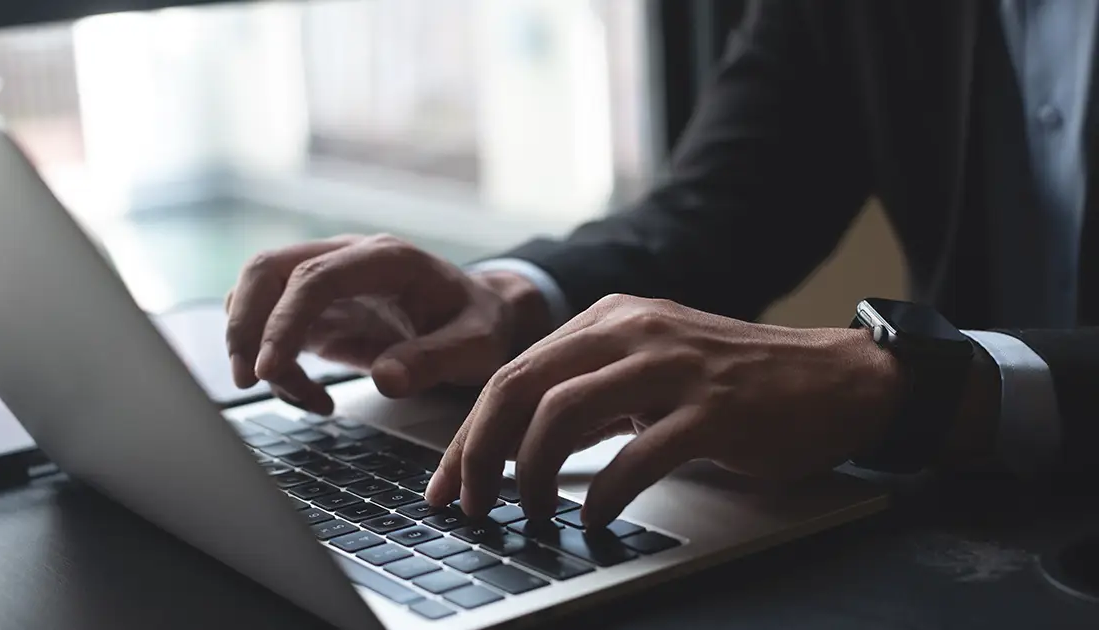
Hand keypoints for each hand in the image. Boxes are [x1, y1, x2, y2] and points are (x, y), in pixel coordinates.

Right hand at [224, 235, 551, 413]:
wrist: (487, 317)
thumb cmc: (482, 325)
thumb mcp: (477, 346)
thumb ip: (434, 359)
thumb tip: (386, 378)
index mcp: (386, 258)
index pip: (313, 277)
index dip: (283, 320)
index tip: (269, 368)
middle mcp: (349, 259)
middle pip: (267, 270)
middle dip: (245, 324)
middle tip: (250, 380)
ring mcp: (329, 281)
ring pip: (259, 295)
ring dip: (254, 346)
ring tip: (300, 397)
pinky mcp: (320, 310)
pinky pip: (274, 327)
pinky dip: (277, 364)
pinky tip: (314, 397)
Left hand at [425, 294, 902, 525]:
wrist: (835, 378)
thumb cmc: (736, 383)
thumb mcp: (648, 374)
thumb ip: (588, 399)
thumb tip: (516, 449)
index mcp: (609, 320)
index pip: (512, 374)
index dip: (468, 435)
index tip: (446, 484)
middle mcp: (632, 331)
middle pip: (521, 387)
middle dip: (479, 454)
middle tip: (469, 504)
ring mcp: (672, 367)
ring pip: (562, 413)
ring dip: (531, 473)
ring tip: (530, 513)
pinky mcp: (712, 409)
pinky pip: (637, 455)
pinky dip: (604, 494)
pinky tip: (594, 517)